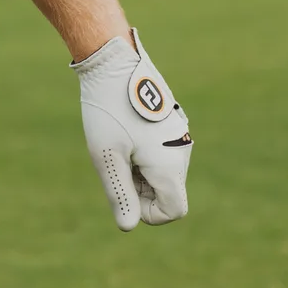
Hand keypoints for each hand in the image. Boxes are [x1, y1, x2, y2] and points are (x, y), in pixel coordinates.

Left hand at [73, 28, 191, 230]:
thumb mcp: (106, 156)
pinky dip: (141, 152)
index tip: (122, 189)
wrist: (113, 61)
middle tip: (113, 161)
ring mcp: (178, 135)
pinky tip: (122, 130)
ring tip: (116, 143)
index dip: (147, 212)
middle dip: (139, 188)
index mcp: (170, 164)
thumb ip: (119, 193)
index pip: (173, 210)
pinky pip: (159, 152)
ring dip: (139, 170)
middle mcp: (182, 151)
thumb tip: (128, 226)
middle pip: (166, 191)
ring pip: (161, 171)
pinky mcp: (170, 123)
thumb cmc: (107, 109)